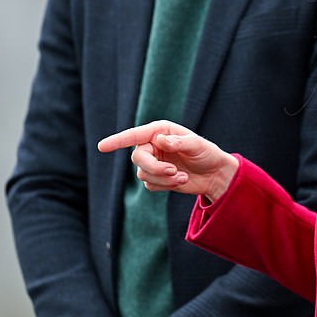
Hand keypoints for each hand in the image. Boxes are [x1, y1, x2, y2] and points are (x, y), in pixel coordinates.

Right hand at [98, 120, 238, 201]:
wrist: (214, 174)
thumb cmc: (207, 153)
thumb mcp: (196, 145)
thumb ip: (178, 142)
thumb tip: (160, 140)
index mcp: (159, 131)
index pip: (134, 135)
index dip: (117, 141)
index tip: (102, 147)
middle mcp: (152, 145)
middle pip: (138, 158)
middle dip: (154, 168)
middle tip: (174, 171)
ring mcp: (152, 162)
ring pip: (143, 174)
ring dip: (163, 179)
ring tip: (182, 176)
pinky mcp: (155, 178)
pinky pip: (150, 185)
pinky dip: (165, 186)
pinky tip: (181, 181)